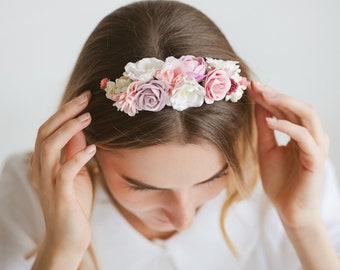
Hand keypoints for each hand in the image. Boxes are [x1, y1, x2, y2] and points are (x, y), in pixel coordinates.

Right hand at [30, 91, 95, 266]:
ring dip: (68, 129)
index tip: (82, 99)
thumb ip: (73, 153)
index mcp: (43, 164)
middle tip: (85, 98)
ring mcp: (48, 183)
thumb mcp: (76, 174)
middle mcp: (40, 171)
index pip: (46, 131)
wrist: (69, 238)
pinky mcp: (60, 195)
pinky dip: (78, 157)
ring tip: (88, 117)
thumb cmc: (73, 204)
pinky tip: (93, 148)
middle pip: (45, 133)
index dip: (63, 113)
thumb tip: (80, 130)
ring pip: (49, 147)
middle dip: (64, 113)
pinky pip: (65, 171)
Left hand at [248, 82, 328, 227]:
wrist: (289, 210)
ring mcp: (316, 146)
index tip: (250, 86)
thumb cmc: (280, 182)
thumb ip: (264, 128)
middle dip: (276, 93)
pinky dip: (287, 126)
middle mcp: (311, 136)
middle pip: (298, 105)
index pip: (287, 107)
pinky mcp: (315, 159)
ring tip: (263, 96)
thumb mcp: (266, 149)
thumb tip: (257, 105)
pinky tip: (270, 121)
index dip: (270, 95)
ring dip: (285, 102)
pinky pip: (304, 136)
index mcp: (301, 133)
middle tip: (255, 86)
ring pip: (307, 114)